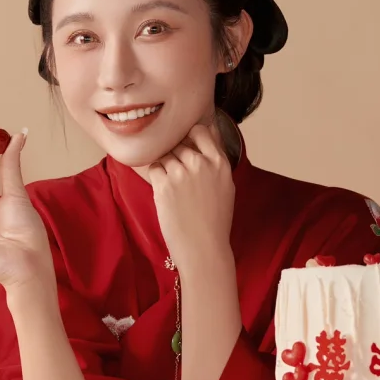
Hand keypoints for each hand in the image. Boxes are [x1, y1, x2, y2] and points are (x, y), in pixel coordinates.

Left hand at [144, 118, 234, 272]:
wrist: (204, 248)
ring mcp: (181, 173)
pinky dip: (156, 177)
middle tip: (180, 178)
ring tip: (174, 188)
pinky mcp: (164, 185)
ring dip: (166, 167)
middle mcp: (201, 163)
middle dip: (177, 157)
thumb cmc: (215, 221)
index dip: (190, 137)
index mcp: (219, 162)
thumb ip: (215, 158)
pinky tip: (165, 192)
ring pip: (165, 155)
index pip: (200, 130)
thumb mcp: (226, 184)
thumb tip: (209, 130)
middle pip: (179, 144)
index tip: (187, 148)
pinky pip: (154, 168)